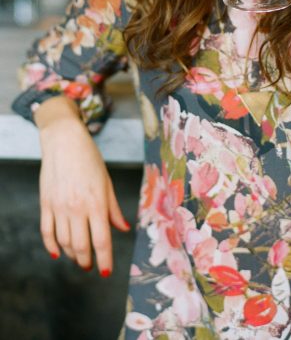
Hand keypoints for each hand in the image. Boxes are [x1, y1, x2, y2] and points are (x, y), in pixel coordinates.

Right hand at [38, 110, 129, 274]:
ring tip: (78, 257)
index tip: (106, 271)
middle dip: (87, 260)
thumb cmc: (90, 159)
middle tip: (91, 265)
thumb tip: (123, 228)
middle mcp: (77, 208)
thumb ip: (114, 208)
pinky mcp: (45, 204)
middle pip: (81, 246)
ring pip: (64, 242)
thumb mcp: (107, 182)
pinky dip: (51, 246)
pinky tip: (57, 252)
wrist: (64, 141)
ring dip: (71, 254)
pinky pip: (47, 232)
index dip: (104, 259)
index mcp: (96, 203)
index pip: (102, 240)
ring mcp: (59, 207)